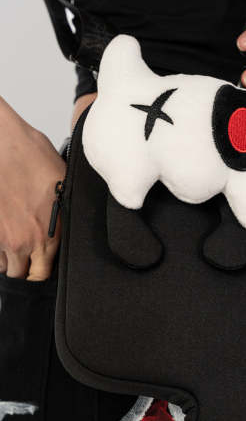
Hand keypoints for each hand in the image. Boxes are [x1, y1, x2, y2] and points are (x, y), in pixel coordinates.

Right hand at [0, 97, 64, 279]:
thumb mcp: (65, 193)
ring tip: (14, 243)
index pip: (41, 275)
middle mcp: (23, 242)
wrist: (6, 145)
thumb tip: (63, 233)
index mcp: (49, 237)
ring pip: (2, 265)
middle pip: (19, 274)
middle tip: (26, 256)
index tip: (40, 266)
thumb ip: (61, 222)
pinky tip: (4, 232)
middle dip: (23, 268)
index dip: (40, 273)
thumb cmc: (36, 161)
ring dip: (8, 258)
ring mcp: (1, 236)